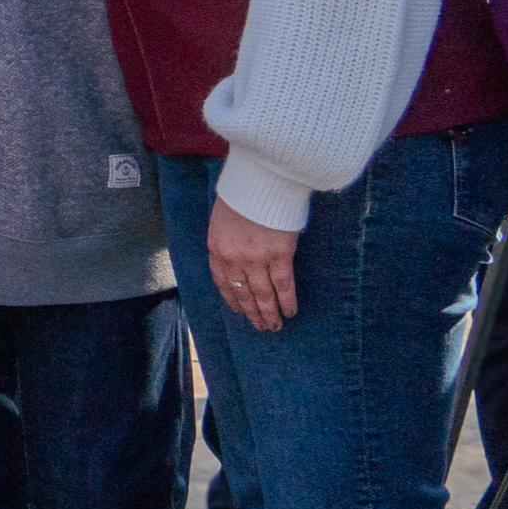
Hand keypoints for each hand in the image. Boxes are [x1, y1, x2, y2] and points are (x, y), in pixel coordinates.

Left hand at [208, 201, 301, 335]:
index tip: (240, 311)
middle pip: (243, 293)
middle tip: (261, 327)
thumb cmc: (243, 194)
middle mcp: (234, 259)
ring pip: (263, 294)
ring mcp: (256, 259)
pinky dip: (287, 301)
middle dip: (252, 313)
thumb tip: (236, 254)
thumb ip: (227, 239)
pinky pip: (283, 285)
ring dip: (269, 313)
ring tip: (274, 327)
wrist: (261, 181)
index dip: (232, 300)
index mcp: (217, 249)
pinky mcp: (279, 255)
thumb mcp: (222, 218)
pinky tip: (290, 312)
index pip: (222, 283)